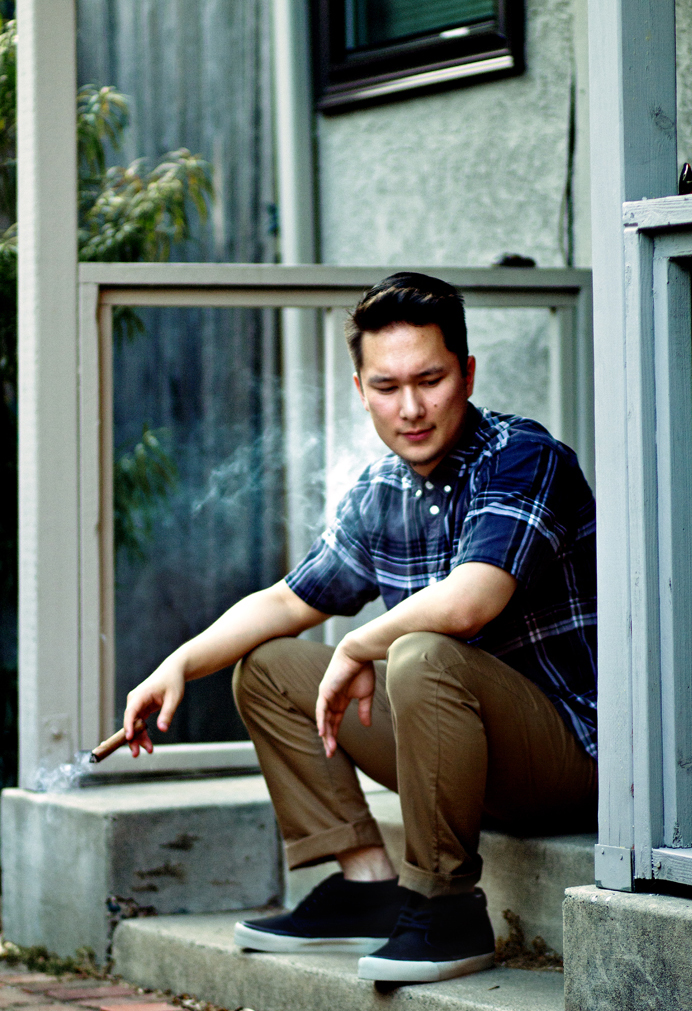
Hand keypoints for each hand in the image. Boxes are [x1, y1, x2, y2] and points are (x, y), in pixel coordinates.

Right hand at [123, 658, 184, 756]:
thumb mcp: (174, 698)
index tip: (129, 738)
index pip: (131, 712)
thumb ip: (167, 714)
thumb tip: (162, 729)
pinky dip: (143, 734)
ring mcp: (136, 704)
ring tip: (149, 751)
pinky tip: (148, 745)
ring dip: (139, 738)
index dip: (128, 726)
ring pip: (134, 725)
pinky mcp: (140, 708)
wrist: (173, 671)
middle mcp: (134, 700)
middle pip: (130, 722)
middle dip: (132, 738)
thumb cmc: (173, 683)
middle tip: (137, 754)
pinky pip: (138, 724)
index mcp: (140, 695)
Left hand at [316, 642, 374, 757]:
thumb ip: (364, 709)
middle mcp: (331, 699)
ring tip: (330, 749)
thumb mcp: (366, 694)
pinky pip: (322, 709)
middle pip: (327, 723)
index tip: (335, 749)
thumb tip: (366, 725)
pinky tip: (322, 733)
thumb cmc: (363, 670)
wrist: (358, 653)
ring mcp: (326, 695)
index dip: (334, 735)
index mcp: (340, 700)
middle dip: (329, 739)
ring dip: (326, 734)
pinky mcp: (325, 690)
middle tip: (331, 755)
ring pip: (324, 719)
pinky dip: (322, 721)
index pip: (335, 721)